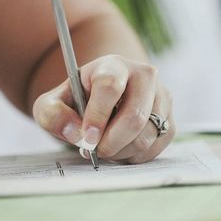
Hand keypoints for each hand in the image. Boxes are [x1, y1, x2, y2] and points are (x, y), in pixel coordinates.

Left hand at [33, 55, 174, 163]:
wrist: (101, 100)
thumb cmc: (75, 101)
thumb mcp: (51, 104)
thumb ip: (52, 114)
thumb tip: (76, 133)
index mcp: (112, 65)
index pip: (110, 86)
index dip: (98, 115)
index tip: (87, 137)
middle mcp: (143, 75)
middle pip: (134, 115)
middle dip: (110, 142)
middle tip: (93, 150)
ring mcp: (161, 97)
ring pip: (146, 135)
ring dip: (120, 151)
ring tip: (104, 148)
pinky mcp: (169, 120)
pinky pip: (155, 147)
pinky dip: (134, 156)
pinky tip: (120, 149)